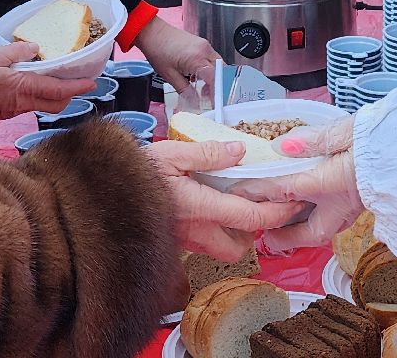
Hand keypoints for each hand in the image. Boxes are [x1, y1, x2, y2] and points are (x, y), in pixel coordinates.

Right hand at [0, 41, 89, 120]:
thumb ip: (15, 51)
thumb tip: (34, 47)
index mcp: (22, 87)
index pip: (57, 90)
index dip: (77, 87)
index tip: (91, 83)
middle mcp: (21, 103)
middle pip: (54, 104)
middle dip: (69, 95)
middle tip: (77, 82)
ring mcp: (13, 111)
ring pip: (41, 106)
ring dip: (53, 96)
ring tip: (57, 80)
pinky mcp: (4, 113)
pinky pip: (28, 106)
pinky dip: (37, 97)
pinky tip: (34, 85)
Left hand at [135, 17, 217, 105]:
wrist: (152, 32)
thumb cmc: (158, 49)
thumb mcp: (169, 75)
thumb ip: (184, 90)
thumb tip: (193, 101)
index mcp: (197, 59)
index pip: (215, 78)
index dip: (217, 92)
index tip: (214, 102)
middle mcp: (205, 50)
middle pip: (221, 71)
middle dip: (217, 85)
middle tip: (208, 96)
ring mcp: (204, 45)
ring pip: (218, 65)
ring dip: (214, 77)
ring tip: (201, 87)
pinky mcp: (202, 43)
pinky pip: (212, 58)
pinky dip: (209, 69)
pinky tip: (198, 75)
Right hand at [146, 139, 305, 259]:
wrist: (101, 192)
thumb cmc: (132, 172)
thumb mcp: (171, 152)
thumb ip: (207, 153)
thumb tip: (239, 149)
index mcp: (200, 207)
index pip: (252, 218)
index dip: (279, 212)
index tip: (295, 201)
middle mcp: (196, 231)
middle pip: (240, 246)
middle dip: (255, 231)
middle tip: (259, 202)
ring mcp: (184, 240)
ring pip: (222, 248)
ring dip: (235, 231)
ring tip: (236, 200)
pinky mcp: (175, 240)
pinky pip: (204, 242)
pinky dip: (216, 229)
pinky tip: (213, 203)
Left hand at [229, 120, 362, 252]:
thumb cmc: (387, 138)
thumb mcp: (350, 130)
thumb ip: (317, 138)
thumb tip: (282, 145)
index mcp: (331, 183)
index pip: (285, 190)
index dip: (258, 191)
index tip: (238, 191)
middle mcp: (340, 204)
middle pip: (305, 231)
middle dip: (284, 237)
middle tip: (265, 237)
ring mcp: (354, 209)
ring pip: (320, 230)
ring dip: (300, 232)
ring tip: (283, 230)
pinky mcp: (363, 206)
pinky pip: (333, 220)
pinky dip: (316, 220)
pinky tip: (311, 212)